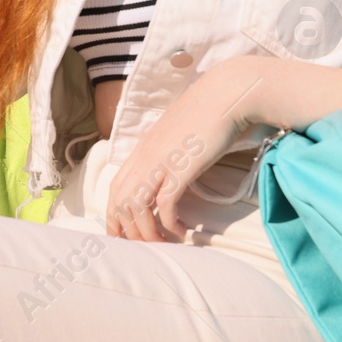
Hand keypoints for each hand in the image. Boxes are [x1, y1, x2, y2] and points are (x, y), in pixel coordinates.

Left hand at [104, 57, 263, 242]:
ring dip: (146, 232)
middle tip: (138, 250)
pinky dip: (170, 223)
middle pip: (120, 200)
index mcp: (143, 148)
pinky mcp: (181, 165)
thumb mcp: (180, 137)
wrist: (227, 92)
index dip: (114, 214)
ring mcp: (161, 160)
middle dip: (125, 229)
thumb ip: (170, 154)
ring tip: (162, 245)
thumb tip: (173, 176)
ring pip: (136, 206)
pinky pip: (166, 203)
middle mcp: (145, 155)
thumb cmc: (209, 113)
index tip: (121, 235)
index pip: (116, 187)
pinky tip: (182, 232)